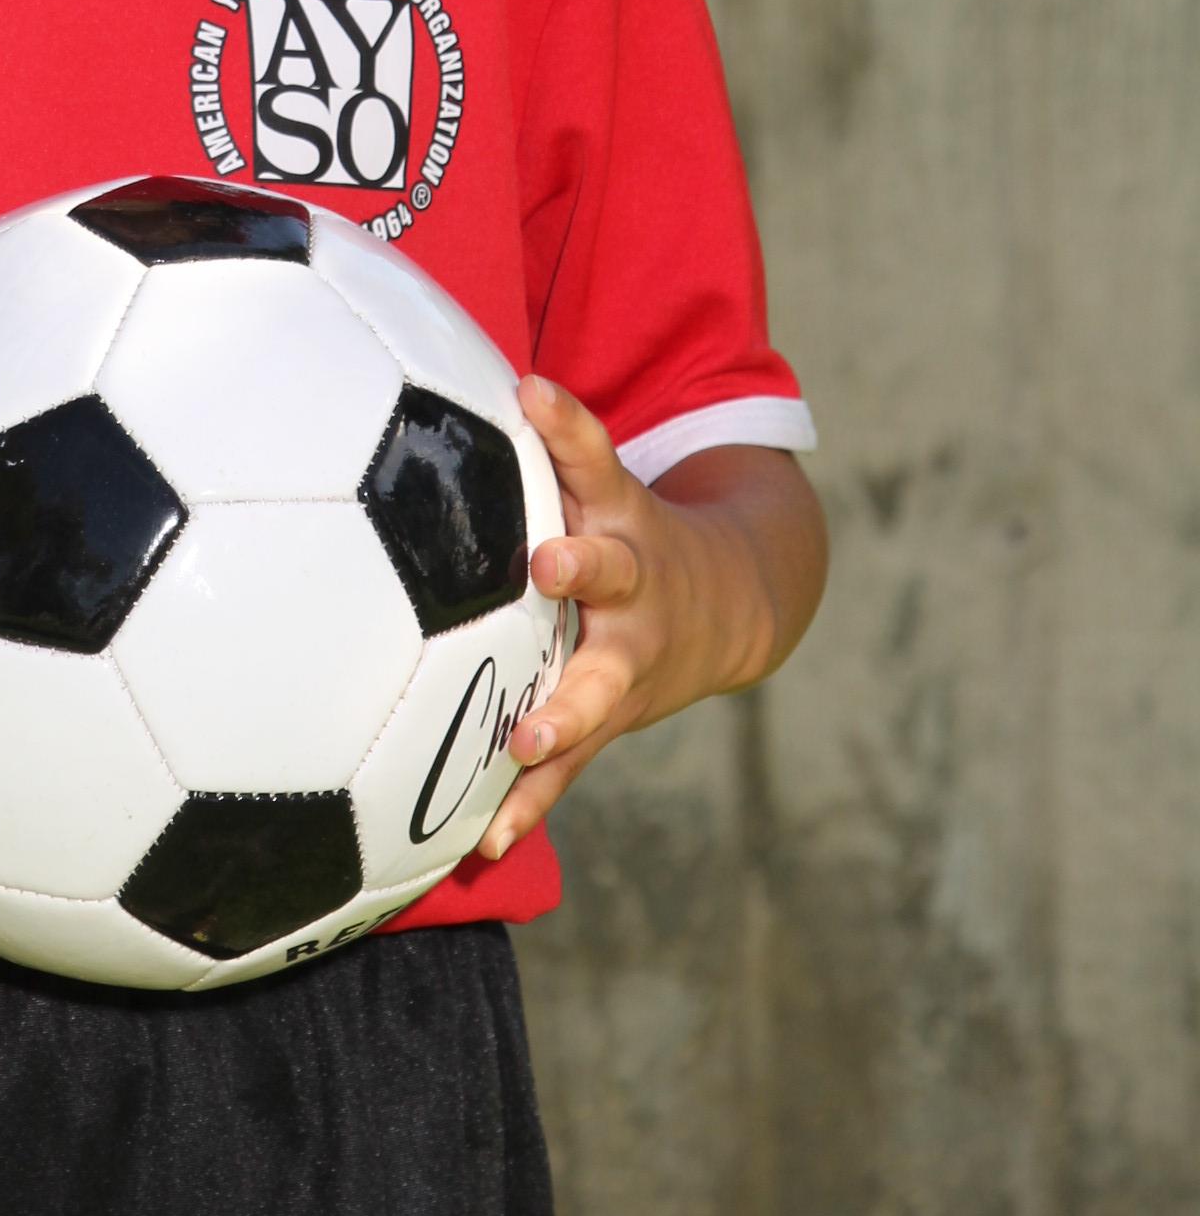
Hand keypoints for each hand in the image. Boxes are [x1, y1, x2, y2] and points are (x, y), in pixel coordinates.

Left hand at [478, 377, 817, 862]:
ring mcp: (629, 658)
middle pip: (610, 572)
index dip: (567, 424)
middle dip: (581, 568)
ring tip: (521, 741)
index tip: (534, 391)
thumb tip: (480, 374)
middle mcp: (632, 587)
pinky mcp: (613, 714)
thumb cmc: (632, 529)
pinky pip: (568, 766)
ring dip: (559, 714)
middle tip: (547, 564)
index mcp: (622, 518)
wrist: (736, 605)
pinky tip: (482, 841)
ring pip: (596, 688)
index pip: (596, 456)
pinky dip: (529, 802)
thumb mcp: (607, 479)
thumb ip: (555, 436)